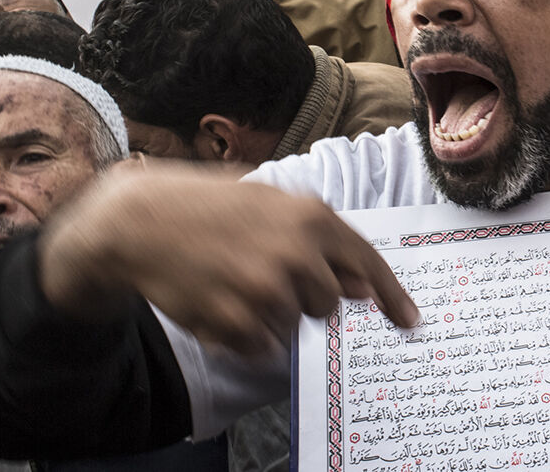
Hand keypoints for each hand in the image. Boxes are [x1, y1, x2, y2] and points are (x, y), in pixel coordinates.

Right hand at [38, 164, 420, 355]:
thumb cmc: (210, 207)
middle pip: (329, 303)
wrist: (140, 221)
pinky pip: (261, 346)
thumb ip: (322, 239)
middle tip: (263, 272)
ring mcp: (265, 289)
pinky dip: (245, 334)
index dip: (392, 296)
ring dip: (270, 314)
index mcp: (311, 217)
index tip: (410, 320)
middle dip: (304, 296)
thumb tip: (364, 285)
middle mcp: (296, 253)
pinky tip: (219, 300)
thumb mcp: (272, 202)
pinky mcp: (235, 320)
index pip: (367, 264)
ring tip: (234, 280)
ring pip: (293, 325)